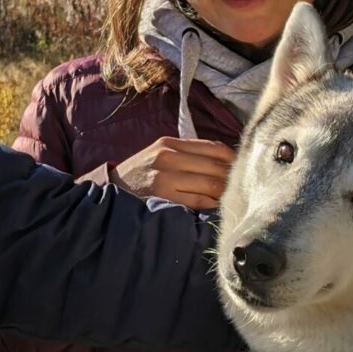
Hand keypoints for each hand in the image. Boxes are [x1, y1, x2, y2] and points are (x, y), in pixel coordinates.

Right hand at [110, 137, 235, 210]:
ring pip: (211, 183)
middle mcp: (168, 157)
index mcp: (169, 144)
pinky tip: (217, 207)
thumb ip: (187, 155)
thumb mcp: (159, 156)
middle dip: (232, 178)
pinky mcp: (165, 198)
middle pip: (215, 166)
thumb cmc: (139, 176)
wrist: (110, 192)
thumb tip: (225, 162)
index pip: (213, 147)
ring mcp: (166, 178)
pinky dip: (212, 204)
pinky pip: (199, 201)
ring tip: (231, 198)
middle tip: (242, 187)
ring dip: (225, 192)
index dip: (232, 159)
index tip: (242, 168)